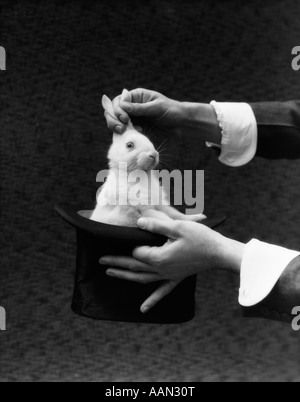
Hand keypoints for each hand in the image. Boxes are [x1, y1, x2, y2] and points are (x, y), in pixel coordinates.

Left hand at [99, 218, 243, 313]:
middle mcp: (161, 269)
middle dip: (116, 262)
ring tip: (110, 273)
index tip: (124, 235)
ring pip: (142, 279)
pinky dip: (151, 300)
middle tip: (100, 260)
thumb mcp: (178, 227)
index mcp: (160, 257)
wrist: (219, 253)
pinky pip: (162, 291)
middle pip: (134, 267)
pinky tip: (143, 309)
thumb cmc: (201, 238)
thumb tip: (138, 222)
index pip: (137, 252)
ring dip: (125, 276)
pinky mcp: (176, 278)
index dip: (131, 244)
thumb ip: (156, 225)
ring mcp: (169, 276)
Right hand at [104, 88, 183, 134]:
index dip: (118, 110)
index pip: (119, 101)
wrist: (181, 123)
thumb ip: (140, 108)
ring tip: (122, 132)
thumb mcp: (157, 107)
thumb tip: (122, 106)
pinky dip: (125, 133)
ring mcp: (133, 118)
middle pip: (113, 111)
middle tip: (120, 128)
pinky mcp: (135, 129)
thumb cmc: (171, 111)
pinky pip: (124, 131)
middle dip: (113, 119)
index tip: (125, 119)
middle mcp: (132, 106)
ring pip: (116, 121)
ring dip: (116, 127)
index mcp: (136, 96)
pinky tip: (136, 133)